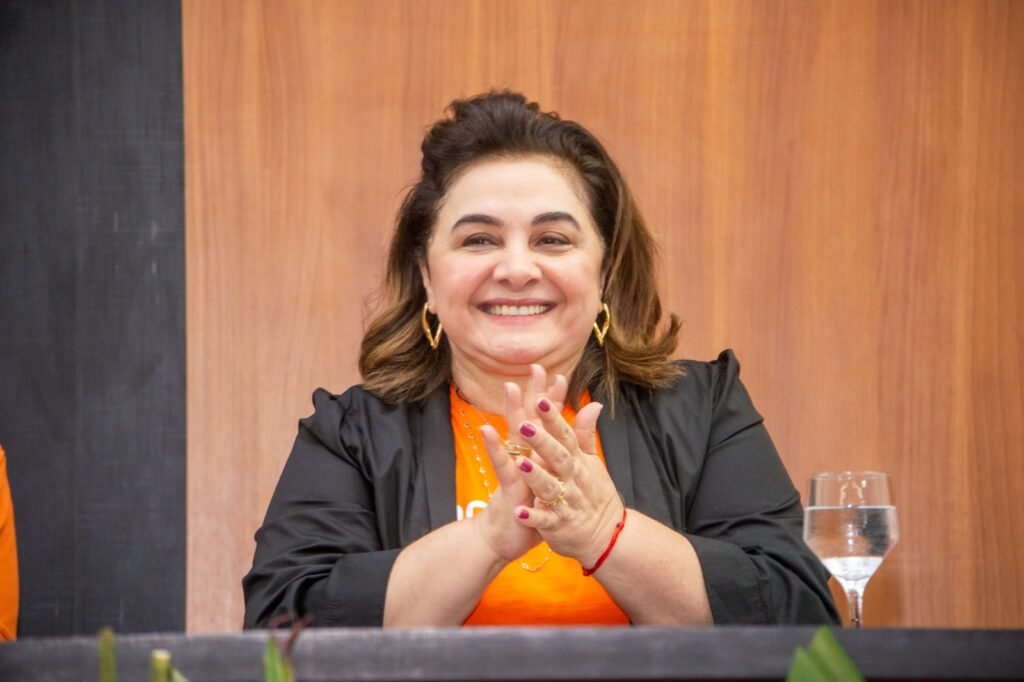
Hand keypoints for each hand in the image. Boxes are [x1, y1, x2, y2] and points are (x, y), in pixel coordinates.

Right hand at [468, 368, 566, 566]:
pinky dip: (494, 448)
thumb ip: (562, 457)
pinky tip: (487, 430)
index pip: (547, 425)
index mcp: (537, 457)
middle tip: (536, 367)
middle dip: (534, 395)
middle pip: (531, 421)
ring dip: (512, 412)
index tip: (560, 375)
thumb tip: (571, 444)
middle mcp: (525, 459)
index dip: (553, 402)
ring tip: (510, 387)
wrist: (503, 539)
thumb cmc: (528, 509)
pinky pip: (501, 466)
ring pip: (514, 437)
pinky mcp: (507, 487)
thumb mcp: (549, 483)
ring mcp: (514, 471)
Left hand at [500, 365, 625, 567]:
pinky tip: (519, 513)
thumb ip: (585, 434)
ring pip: (550, 488)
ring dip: (536, 477)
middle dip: (542, 442)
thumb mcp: (592, 463)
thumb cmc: (595, 494)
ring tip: (520, 464)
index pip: (566, 436)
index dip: (554, 419)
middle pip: (558, 458)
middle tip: (525, 425)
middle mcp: (572, 480)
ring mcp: (566, 503)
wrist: (607, 536)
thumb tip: (593, 404)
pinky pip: (545, 522)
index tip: (541, 399)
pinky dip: (533, 518)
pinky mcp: (558, 526)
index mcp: (578, 462)